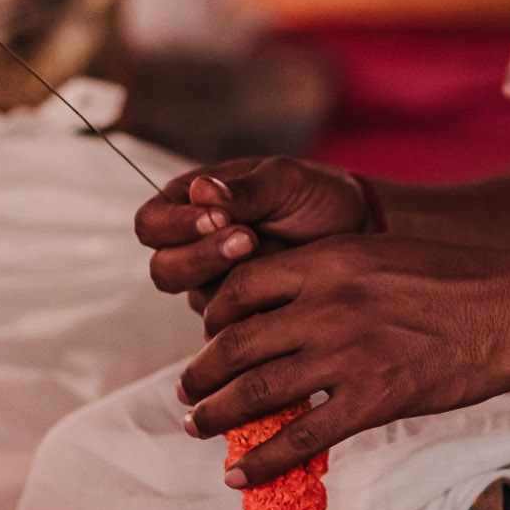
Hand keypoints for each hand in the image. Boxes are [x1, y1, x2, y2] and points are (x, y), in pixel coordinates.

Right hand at [134, 158, 369, 304]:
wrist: (359, 231)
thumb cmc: (316, 196)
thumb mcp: (283, 181)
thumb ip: (243, 191)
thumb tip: (200, 190)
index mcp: (189, 205)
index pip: (150, 224)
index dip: (175, 226)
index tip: (218, 218)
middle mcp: (194, 248)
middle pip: (163, 270)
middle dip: (203, 259)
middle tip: (248, 241)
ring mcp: (216, 285)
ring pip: (197, 302)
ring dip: (232, 286)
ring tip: (274, 259)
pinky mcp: (242, 315)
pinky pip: (231, 328)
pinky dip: (255, 312)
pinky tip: (284, 296)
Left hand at [175, 235, 509, 482]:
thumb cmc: (460, 278)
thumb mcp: (382, 254)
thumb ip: (332, 275)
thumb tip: (293, 303)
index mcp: (327, 262)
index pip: (241, 290)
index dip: (214, 317)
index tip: (210, 337)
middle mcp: (325, 305)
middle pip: (235, 344)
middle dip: (201, 373)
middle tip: (187, 391)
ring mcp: (347, 355)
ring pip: (255, 392)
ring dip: (216, 415)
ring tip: (199, 428)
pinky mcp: (374, 400)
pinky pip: (301, 439)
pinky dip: (261, 462)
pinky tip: (240, 477)